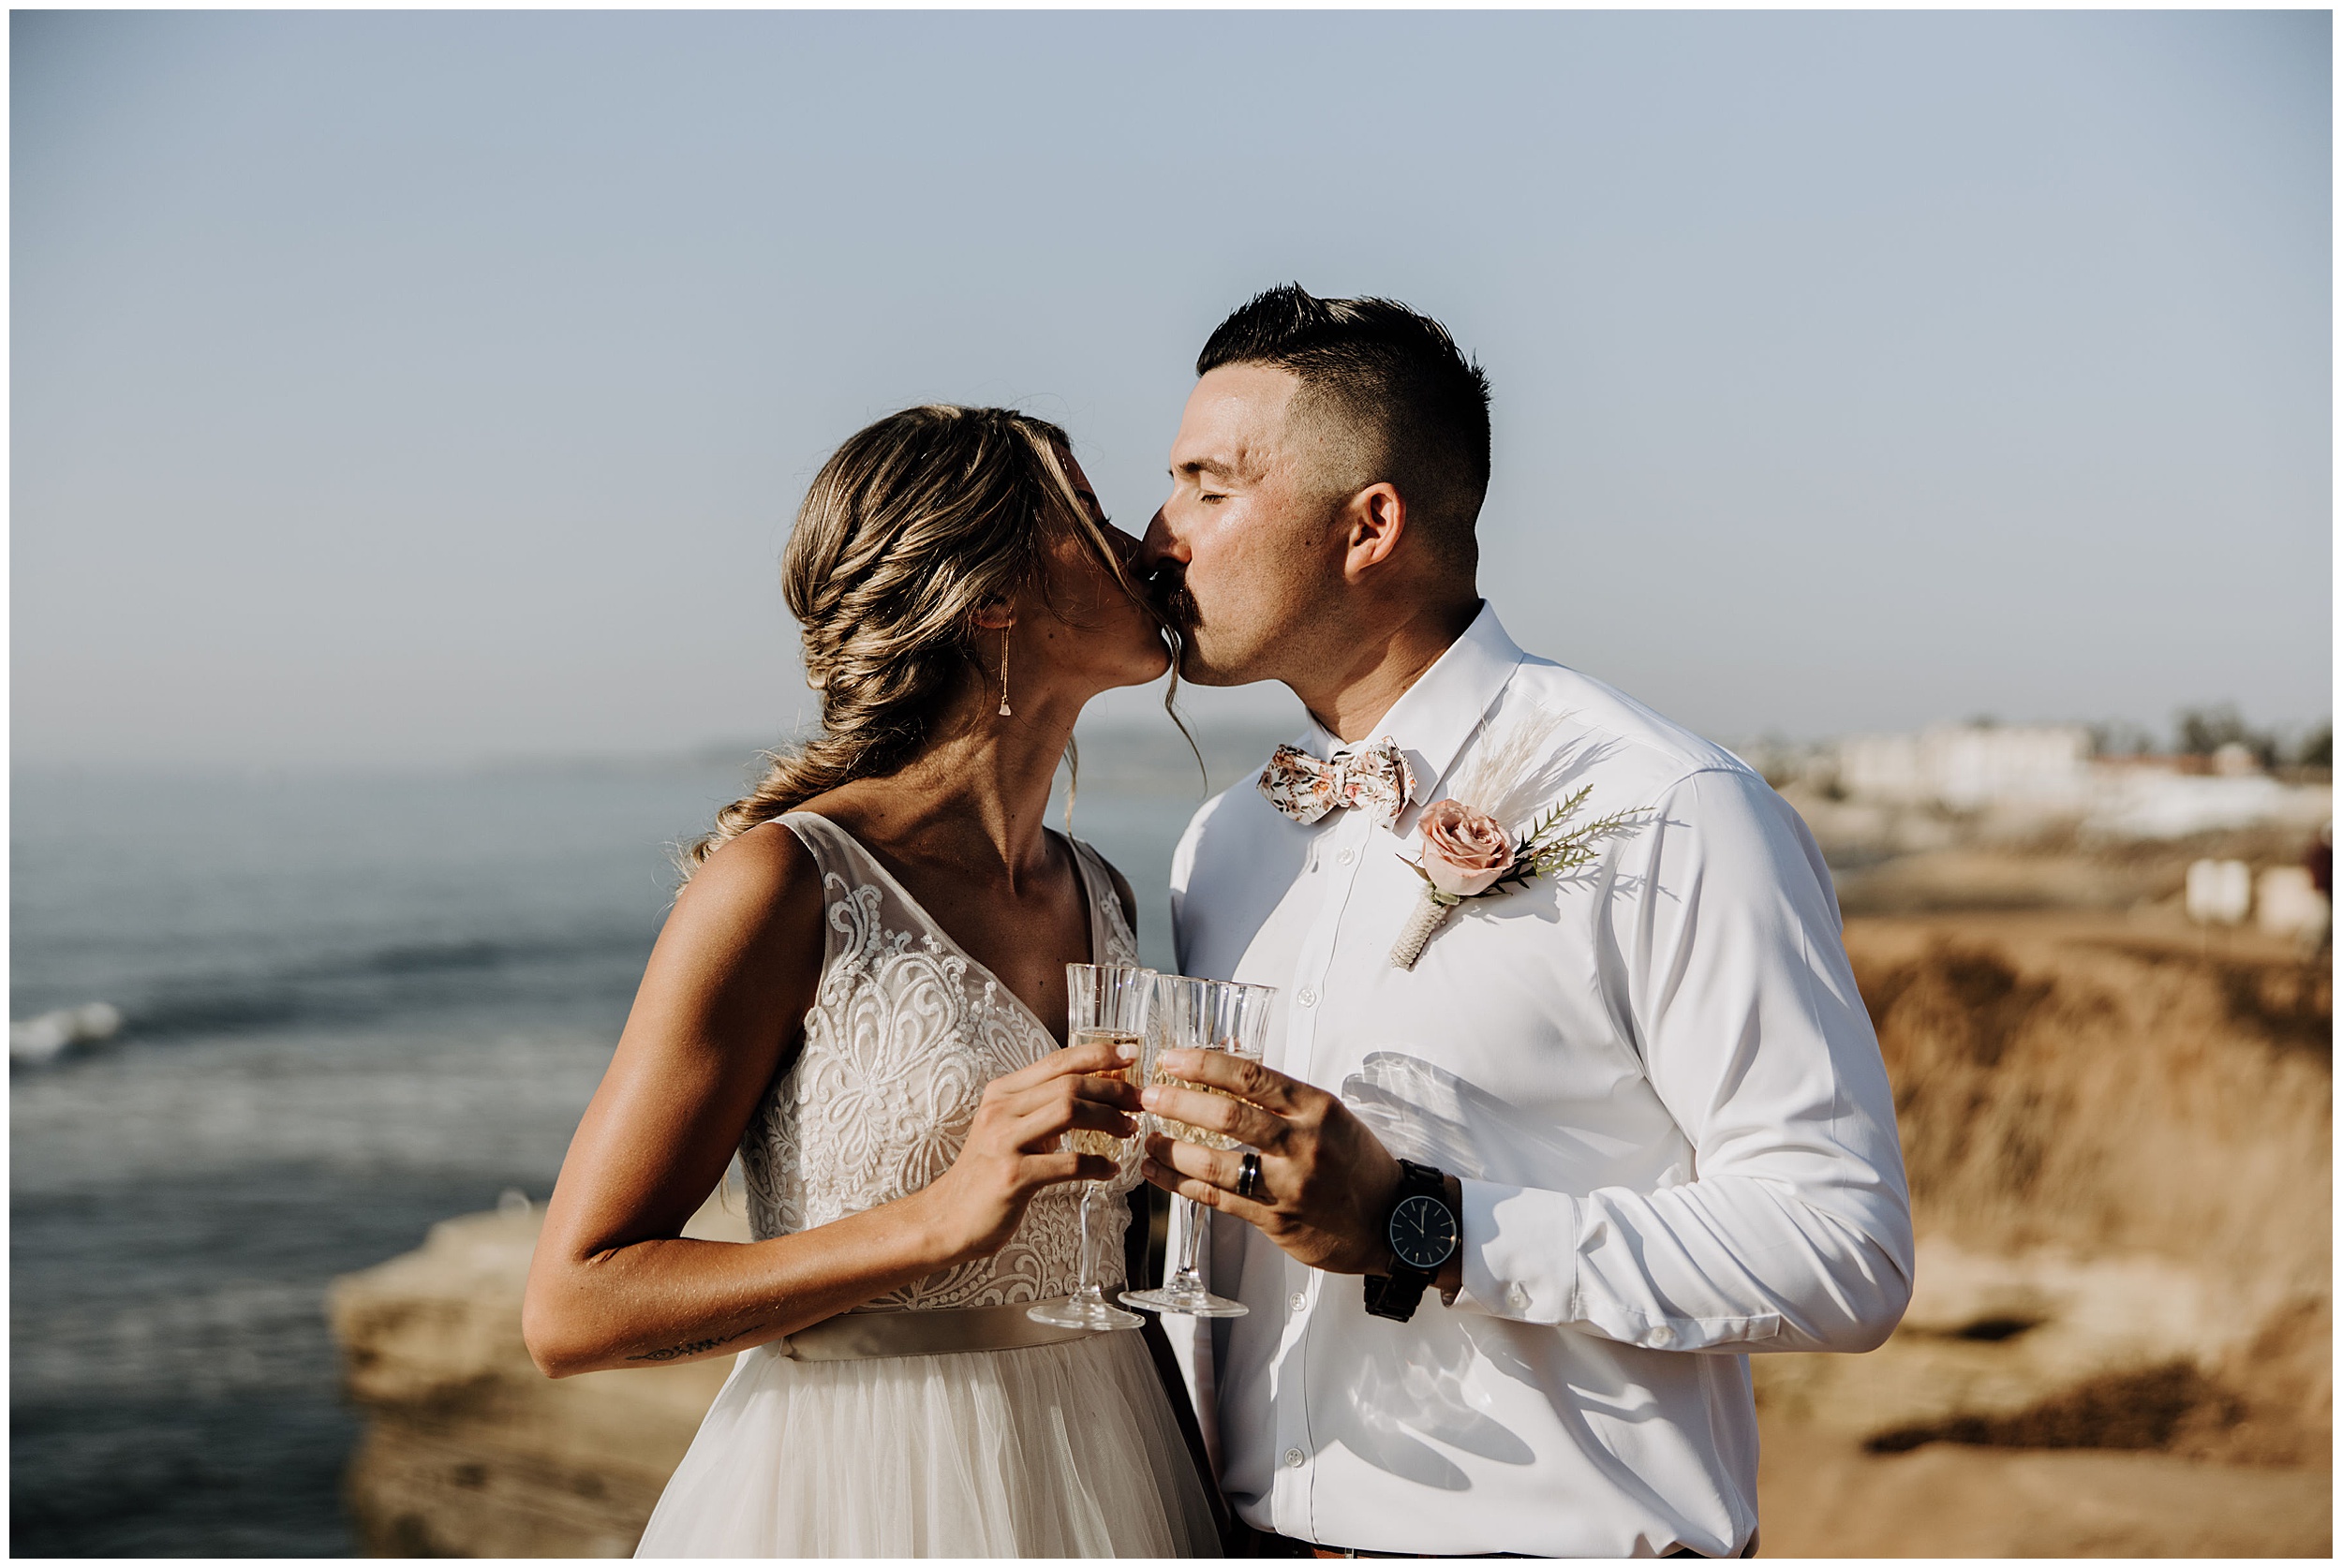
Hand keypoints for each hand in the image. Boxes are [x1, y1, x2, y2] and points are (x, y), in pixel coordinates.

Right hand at [917, 1037, 1140, 1265]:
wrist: (947, 1219)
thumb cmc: (987, 1174)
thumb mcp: (1009, 1129)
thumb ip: (1041, 1108)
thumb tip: (1095, 1092)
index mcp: (1002, 1093)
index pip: (1057, 1061)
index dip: (1098, 1055)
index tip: (1131, 1056)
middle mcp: (1000, 1110)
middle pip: (1070, 1085)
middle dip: (1114, 1090)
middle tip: (1140, 1102)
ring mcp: (1004, 1142)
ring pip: (1070, 1112)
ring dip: (1109, 1120)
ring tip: (1129, 1131)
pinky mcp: (1012, 1176)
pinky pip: (1068, 1163)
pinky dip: (1097, 1165)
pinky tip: (1110, 1169)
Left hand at [1139, 1049, 1403, 1275]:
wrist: (1392, 1221)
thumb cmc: (1357, 1163)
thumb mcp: (1331, 1117)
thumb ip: (1284, 1100)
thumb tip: (1228, 1073)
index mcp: (1316, 1109)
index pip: (1253, 1077)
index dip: (1205, 1065)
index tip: (1172, 1059)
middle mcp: (1302, 1144)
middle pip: (1229, 1116)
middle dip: (1179, 1103)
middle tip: (1149, 1096)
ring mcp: (1288, 1185)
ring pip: (1215, 1164)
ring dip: (1173, 1149)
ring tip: (1148, 1139)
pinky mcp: (1275, 1219)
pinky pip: (1217, 1199)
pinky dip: (1180, 1184)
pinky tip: (1159, 1172)